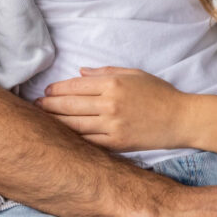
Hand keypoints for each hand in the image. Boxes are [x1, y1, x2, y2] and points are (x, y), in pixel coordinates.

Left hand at [37, 67, 186, 150]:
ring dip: (54, 122)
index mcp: (113, 84)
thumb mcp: (134, 74)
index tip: (46, 91)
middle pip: (69, 105)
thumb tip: (80, 74)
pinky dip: (71, 138)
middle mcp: (109, 104)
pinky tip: (61, 136)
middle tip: (36, 106)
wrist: (180, 119)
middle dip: (48, 105)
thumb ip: (105, 72)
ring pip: (73, 124)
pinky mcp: (116, 143)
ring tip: (41, 121)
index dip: (56, 89)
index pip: (75, 86)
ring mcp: (112, 126)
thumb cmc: (159, 93)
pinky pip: (87, 141)